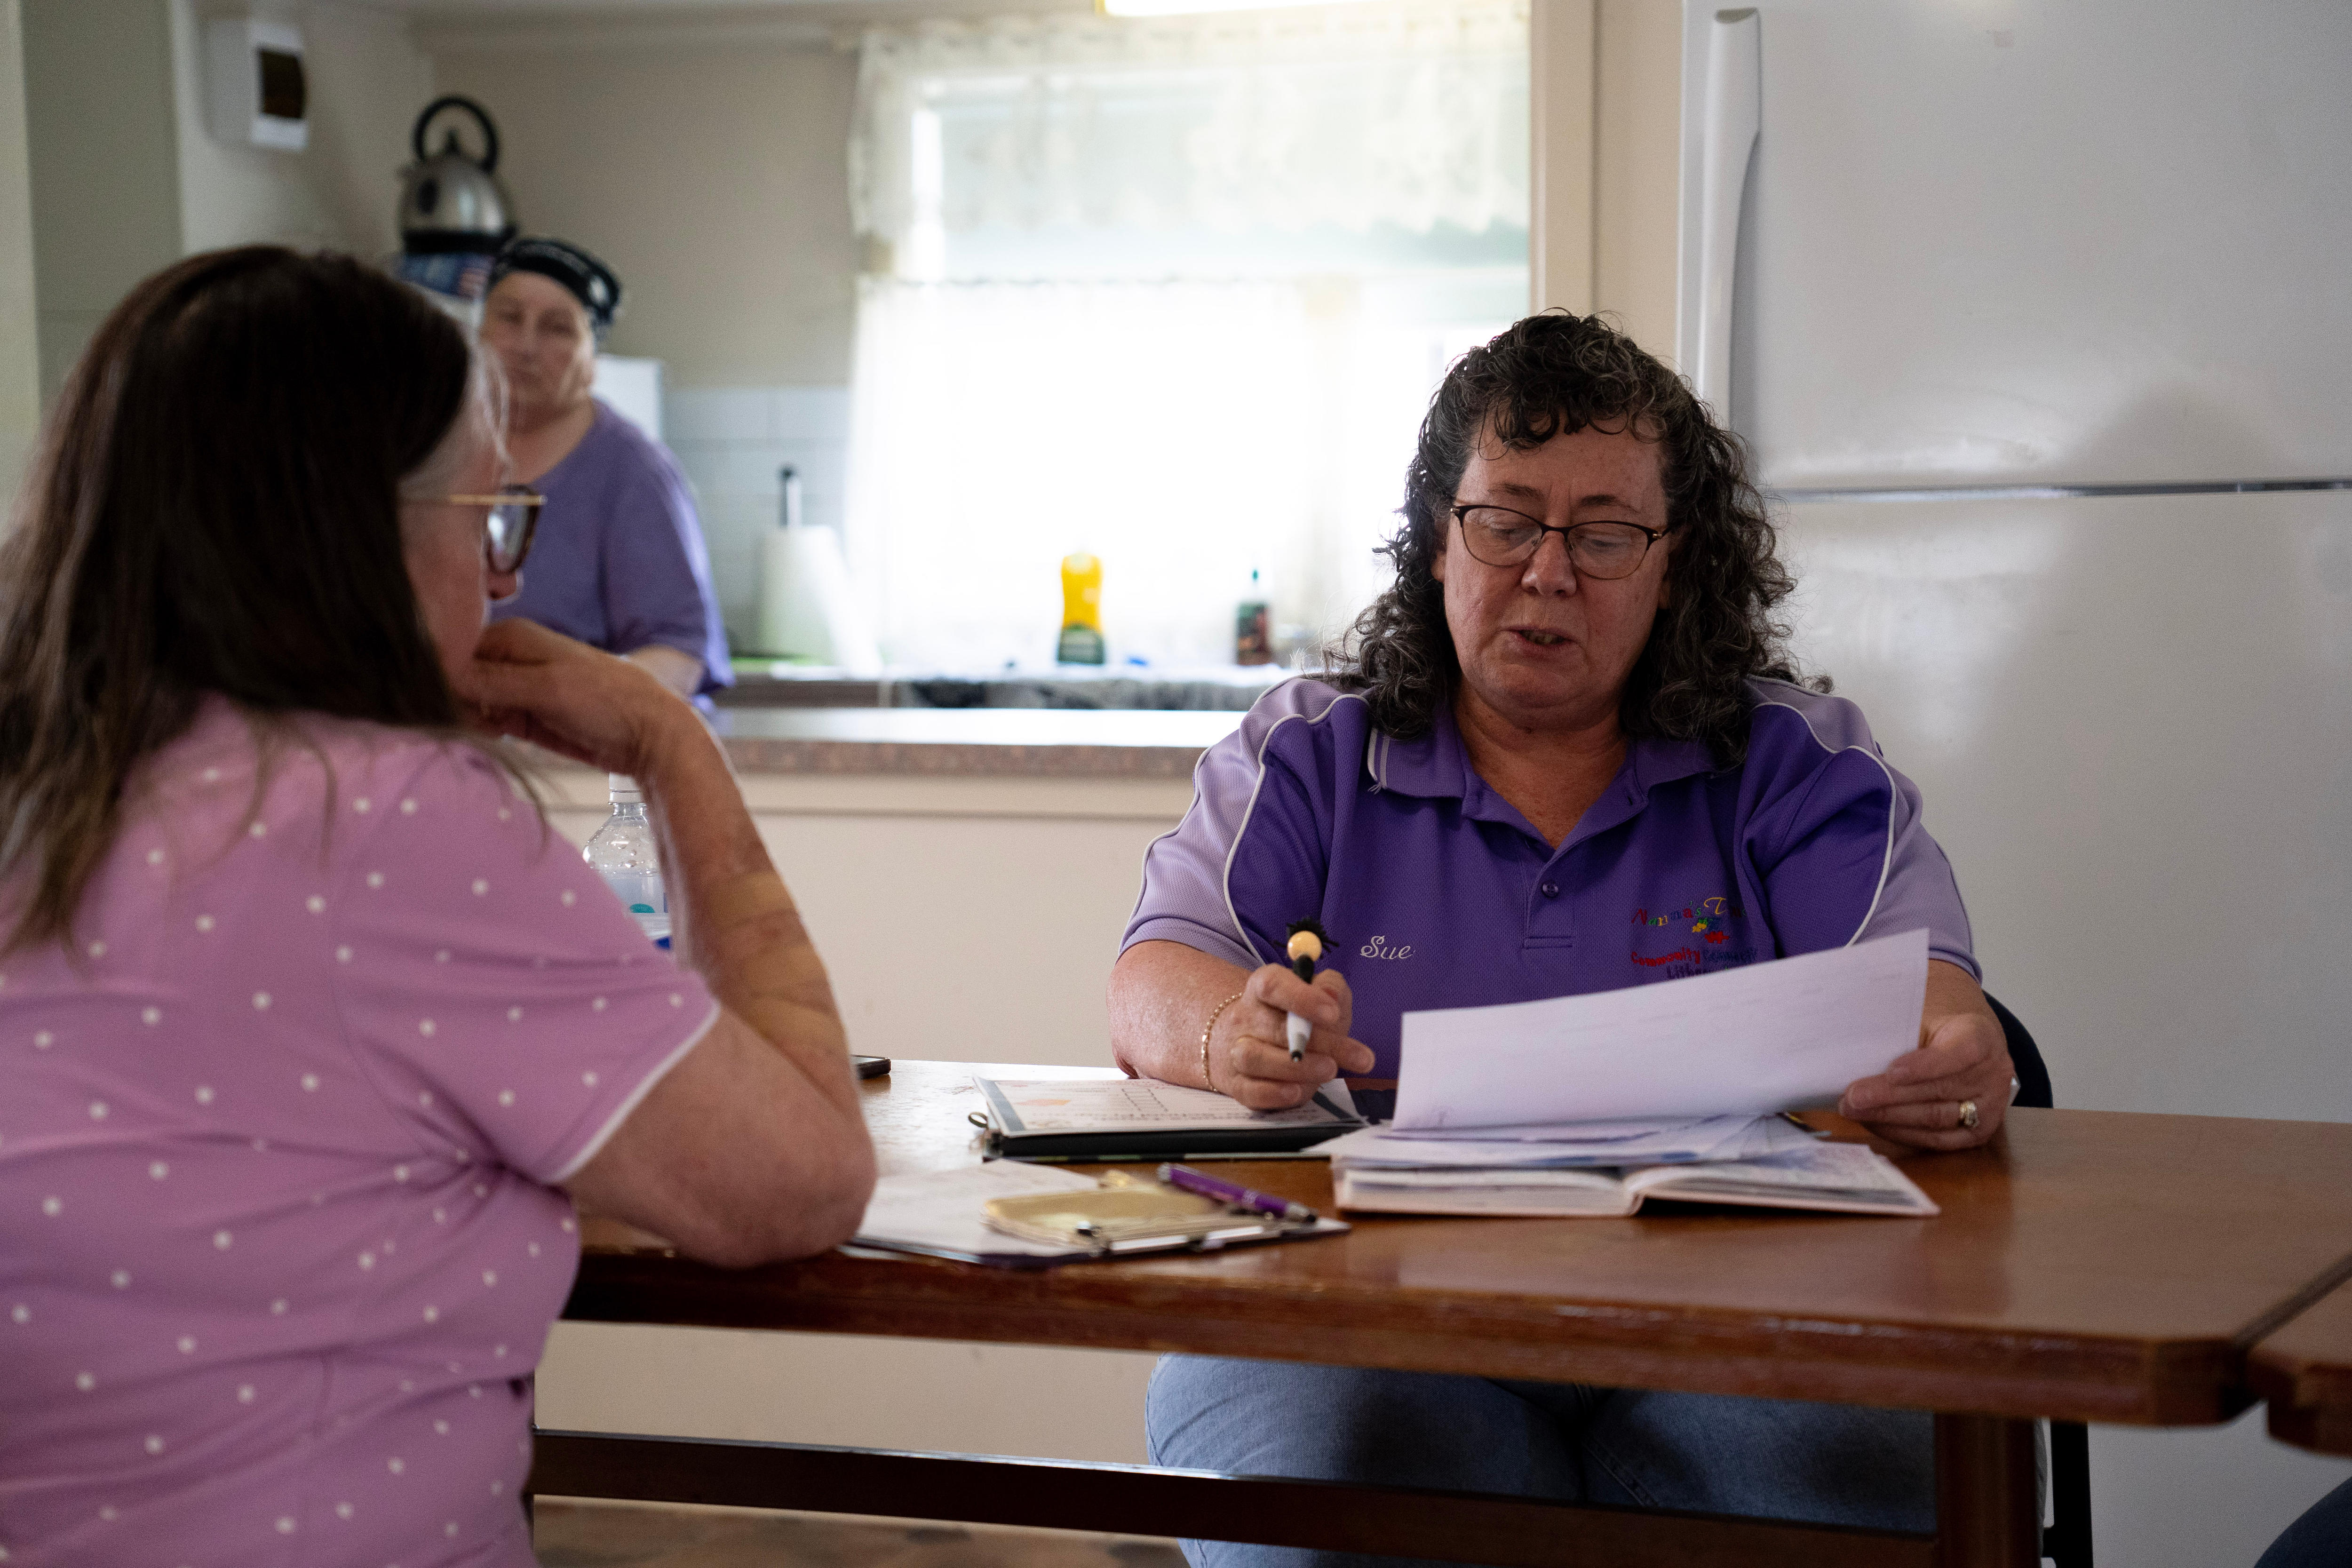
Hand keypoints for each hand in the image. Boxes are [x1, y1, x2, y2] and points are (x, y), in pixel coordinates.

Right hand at [454, 618, 699, 779]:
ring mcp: (516, 688)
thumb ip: (493, 682)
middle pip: (457, 677)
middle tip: (476, 719)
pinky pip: (488, 720)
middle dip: (456, 699)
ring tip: (492, 728)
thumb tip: (440, 675)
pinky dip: (485, 730)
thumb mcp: (547, 688)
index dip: (442, 674)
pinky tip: (498, 736)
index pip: (453, 649)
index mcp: (513, 636)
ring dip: (470, 718)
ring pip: (469, 701)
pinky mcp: (523, 716)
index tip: (444, 700)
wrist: (650, 735)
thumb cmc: (607, 701)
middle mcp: (510, 658)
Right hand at [1206, 965, 1376, 1110]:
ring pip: (1254, 1058)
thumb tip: (1332, 996)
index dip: (1302, 998)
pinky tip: (1296, 1092)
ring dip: (1295, 1068)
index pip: (1272, 985)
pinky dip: (1272, 1093)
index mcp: (1261, 989)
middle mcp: (1244, 1018)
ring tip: (1329, 1070)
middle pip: (1275, 1028)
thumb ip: (1331, 987)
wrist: (1256, 1040)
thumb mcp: (1321, 994)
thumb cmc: (1297, 1016)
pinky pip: (1247, 1090)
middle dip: (1319, 1043)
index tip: (1333, 1014)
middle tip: (1358, 1056)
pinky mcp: (1238, 1083)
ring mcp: (1236, 1051)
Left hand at [1838, 1001, 2012, 1150]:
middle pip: (1939, 1090)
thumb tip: (1857, 1048)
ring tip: (1853, 1110)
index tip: (1892, 1072)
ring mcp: (1989, 1108)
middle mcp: (1992, 1075)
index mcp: (1981, 1037)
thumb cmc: (1938, 1026)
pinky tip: (1874, 1123)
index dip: (1926, 1065)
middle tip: (1852, 1097)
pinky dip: (1901, 1133)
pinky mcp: (1977, 1133)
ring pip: (1935, 1118)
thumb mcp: (1925, 1014)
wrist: (1968, 1042)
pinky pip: (1936, 1140)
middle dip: (1890, 1096)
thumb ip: (1902, 1031)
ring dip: (1889, 1117)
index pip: (1961, 1053)